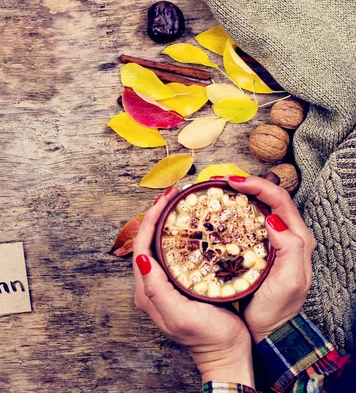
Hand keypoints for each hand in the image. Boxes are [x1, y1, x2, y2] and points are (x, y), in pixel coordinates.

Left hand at [133, 188, 254, 386]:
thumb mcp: (181, 315)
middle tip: (173, 194)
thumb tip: (141, 259)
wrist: (227, 356)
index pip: (141, 247)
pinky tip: (190, 226)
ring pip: (159, 246)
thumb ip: (157, 290)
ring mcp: (164, 285)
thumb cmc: (208, 338)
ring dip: (166, 223)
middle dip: (157, 215)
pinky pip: (172, 253)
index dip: (150, 220)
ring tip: (179, 203)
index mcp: (148, 291)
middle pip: (148, 242)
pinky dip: (177, 235)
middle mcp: (151, 286)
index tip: (166, 199)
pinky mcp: (178, 285)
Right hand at [227, 175, 315, 342]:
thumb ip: (291, 249)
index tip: (233, 182)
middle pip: (269, 200)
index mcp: (298, 241)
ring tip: (215, 191)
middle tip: (219, 181)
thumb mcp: (289, 282)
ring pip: (257, 210)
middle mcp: (286, 238)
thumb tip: (273, 219)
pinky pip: (246, 225)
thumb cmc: (277, 310)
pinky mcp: (255, 251)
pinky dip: (233, 213)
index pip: (280, 201)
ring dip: (238, 196)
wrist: (267, 333)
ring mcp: (270, 244)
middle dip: (246, 185)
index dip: (258, 186)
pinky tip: (217, 213)